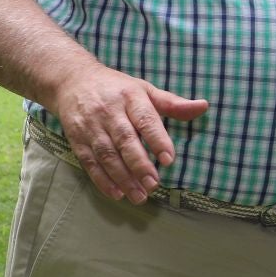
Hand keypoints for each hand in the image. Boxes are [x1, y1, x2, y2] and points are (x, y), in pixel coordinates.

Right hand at [51, 68, 208, 203]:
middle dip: (139, 164)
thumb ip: (173, 103)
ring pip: (107, 155)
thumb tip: (203, 106)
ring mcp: (90, 126)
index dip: (157, 140)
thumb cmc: (117, 88)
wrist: (72, 81)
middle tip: (154, 184)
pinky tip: (116, 193)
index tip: (169, 160)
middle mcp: (109, 112)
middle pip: (125, 140)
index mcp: (130, 98)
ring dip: (123, 178)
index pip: (146, 120)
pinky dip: (102, 180)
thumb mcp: (145, 89)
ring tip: (139, 196)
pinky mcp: (76, 139)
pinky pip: (89, 162)